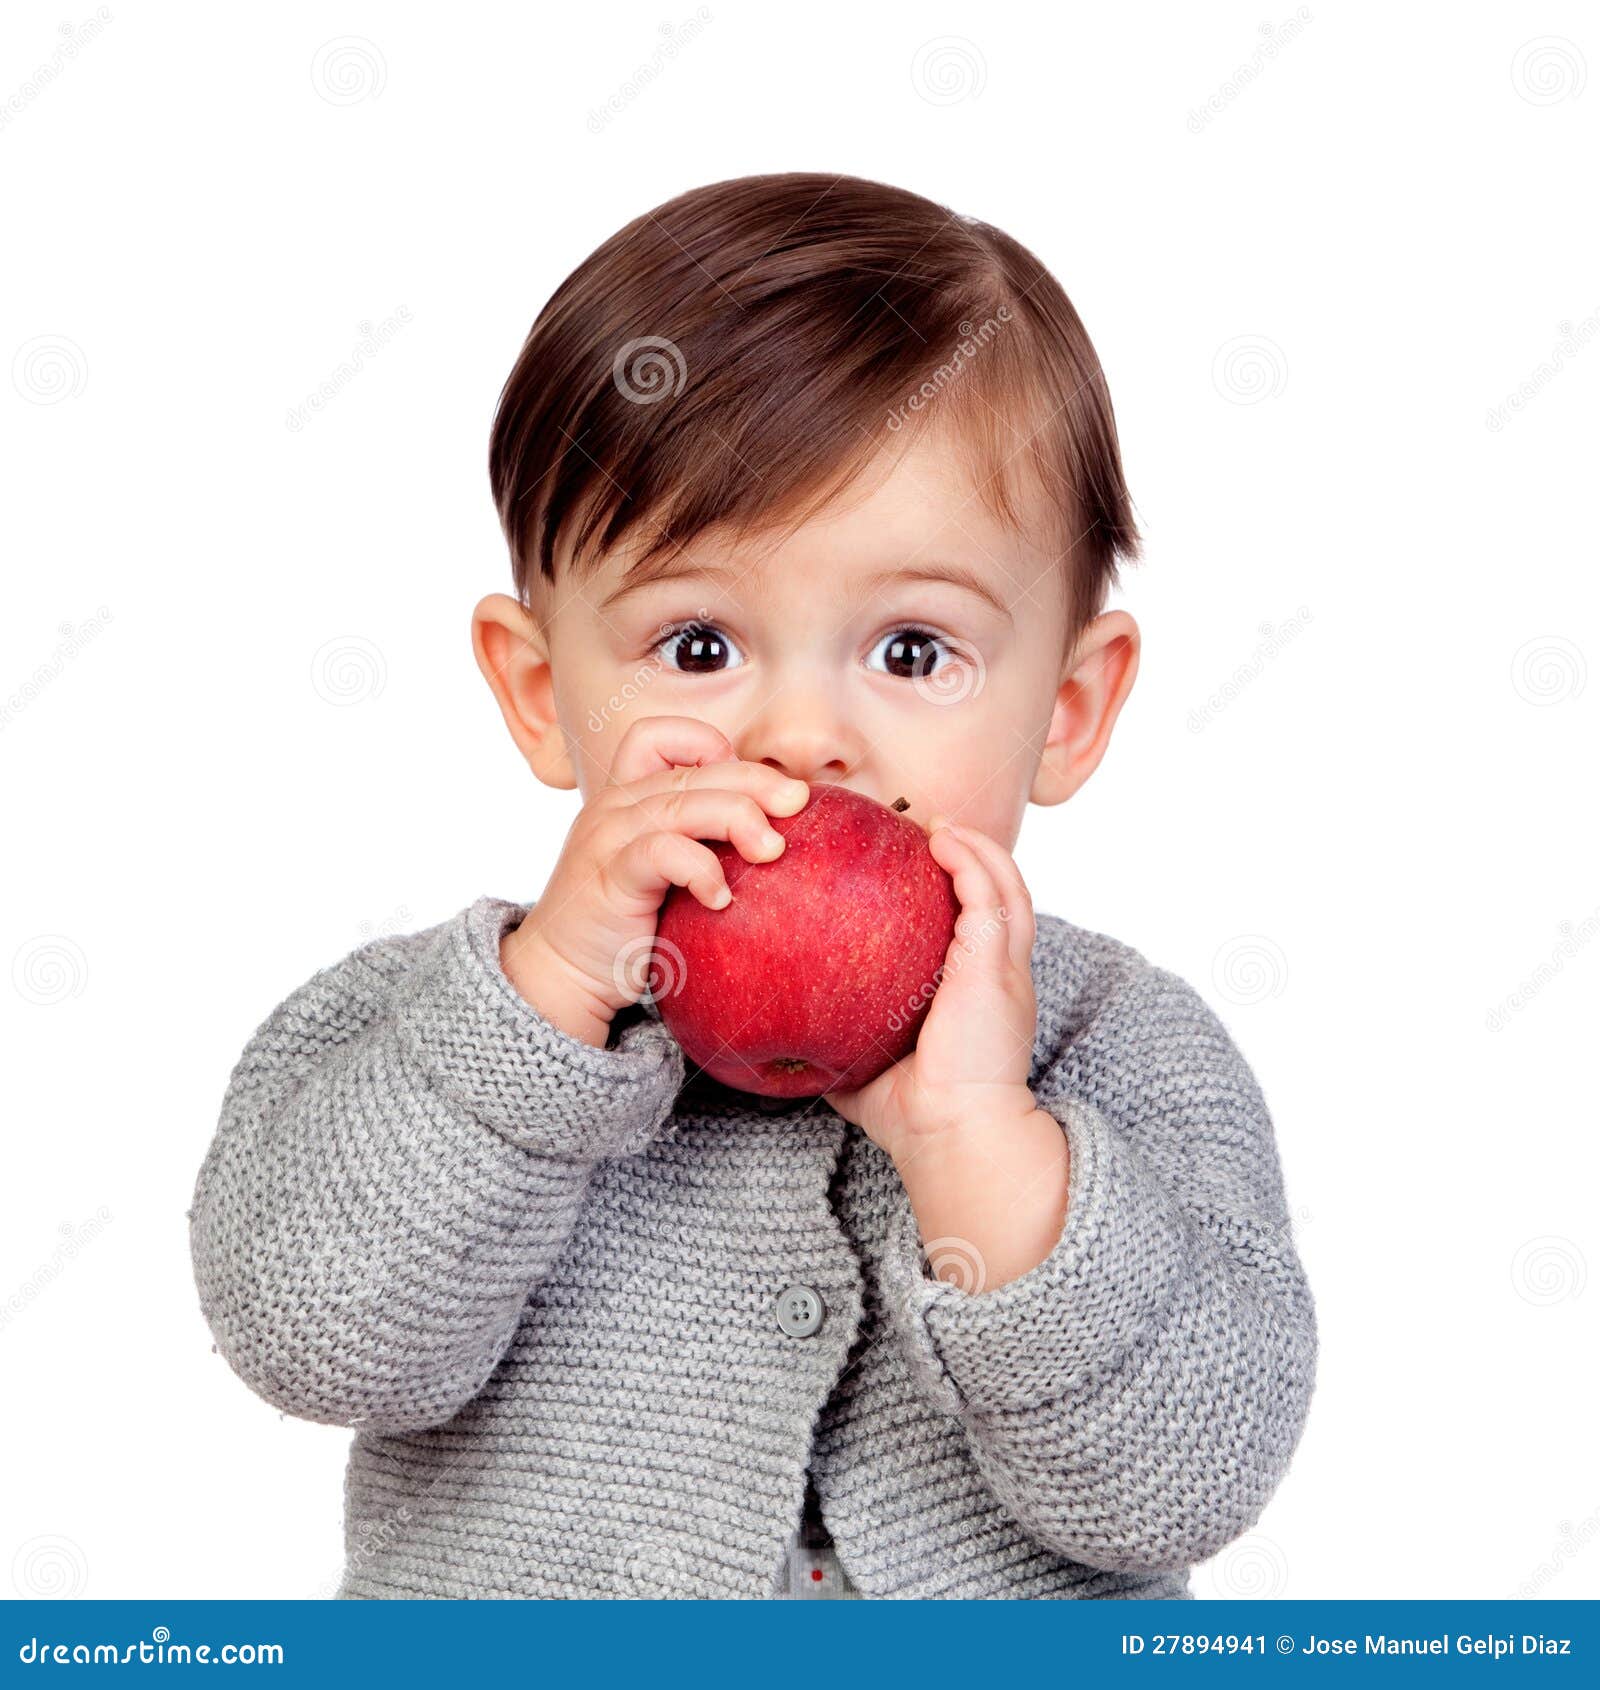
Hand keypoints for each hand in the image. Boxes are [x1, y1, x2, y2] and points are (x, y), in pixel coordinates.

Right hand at [501, 716, 808, 1045]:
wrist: (563, 976)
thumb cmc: (627, 926)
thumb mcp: (663, 871)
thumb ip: (699, 841)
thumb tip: (779, 832)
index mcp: (625, 796)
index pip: (660, 735)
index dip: (710, 745)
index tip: (748, 788)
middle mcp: (613, 806)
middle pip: (694, 770)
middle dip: (755, 781)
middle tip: (798, 805)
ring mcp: (607, 839)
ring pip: (683, 803)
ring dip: (739, 819)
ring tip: (771, 852)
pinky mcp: (609, 878)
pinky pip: (663, 852)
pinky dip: (701, 868)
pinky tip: (721, 898)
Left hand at [823, 817, 1038, 1161]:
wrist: (953, 1137)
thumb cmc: (911, 1115)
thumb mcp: (865, 1065)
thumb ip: (832, 1044)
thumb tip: (776, 1039)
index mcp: (980, 997)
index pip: (979, 932)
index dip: (961, 895)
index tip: (922, 869)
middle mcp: (1001, 977)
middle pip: (1002, 896)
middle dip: (975, 857)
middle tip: (931, 831)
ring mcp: (1004, 969)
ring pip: (1006, 886)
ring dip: (977, 848)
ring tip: (940, 825)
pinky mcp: (994, 966)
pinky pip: (989, 897)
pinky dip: (970, 861)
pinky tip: (942, 838)